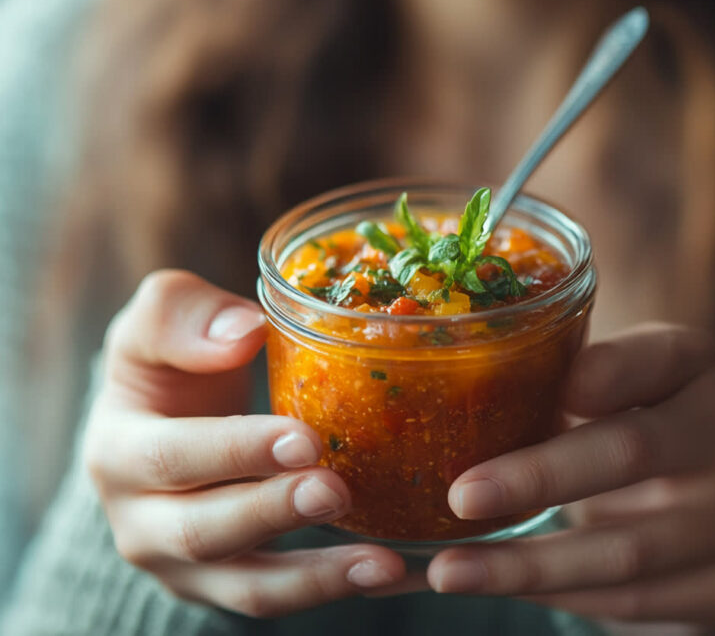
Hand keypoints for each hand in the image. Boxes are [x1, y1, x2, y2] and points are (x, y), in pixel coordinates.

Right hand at [84, 270, 410, 616]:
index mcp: (119, 452)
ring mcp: (186, 567)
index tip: (304, 441)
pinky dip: (342, 591)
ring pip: (248, 588)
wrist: (164, 420)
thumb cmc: (172, 362)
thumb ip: (185, 314)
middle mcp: (142, 524)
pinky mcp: (230, 585)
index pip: (173, 458)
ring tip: (383, 563)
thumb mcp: (160, 318)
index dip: (237, 451)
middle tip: (339, 491)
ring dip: (316, 580)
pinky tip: (397, 575)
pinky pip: (285, 597)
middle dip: (276, 514)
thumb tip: (241, 334)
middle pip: (205, 533)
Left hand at [426, 323, 714, 632]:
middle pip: (628, 453)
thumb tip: (460, 400)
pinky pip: (629, 600)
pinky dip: (555, 594)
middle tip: (461, 496)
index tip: (543, 389)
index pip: (650, 356)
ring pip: (623, 550)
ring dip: (527, 564)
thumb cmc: (664, 437)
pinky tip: (502, 586)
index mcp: (699, 367)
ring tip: (451, 570)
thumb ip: (577, 381)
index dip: (601, 371)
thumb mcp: (638, 387)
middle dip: (538, 477)